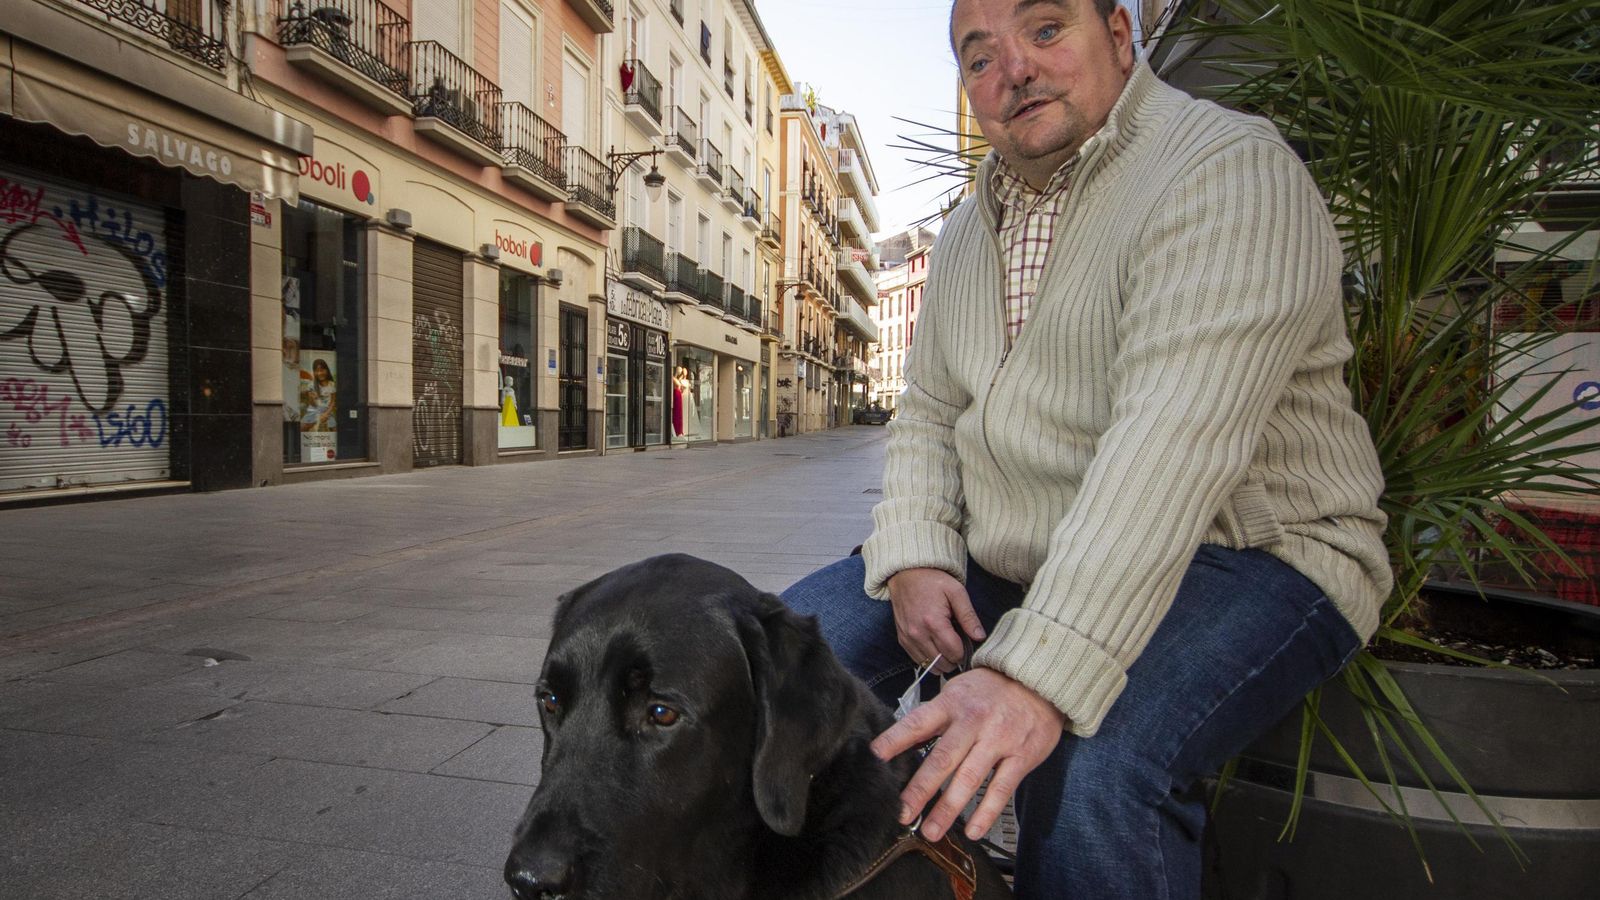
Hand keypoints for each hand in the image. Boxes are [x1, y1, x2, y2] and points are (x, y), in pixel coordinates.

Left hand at [871, 668, 1066, 842]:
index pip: (917, 723)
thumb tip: (904, 742)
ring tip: (931, 831)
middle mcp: (973, 722)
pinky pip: (1001, 789)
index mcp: (952, 704)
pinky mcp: (1021, 756)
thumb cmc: (992, 689)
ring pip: (969, 778)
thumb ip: (934, 717)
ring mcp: (999, 740)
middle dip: (920, 789)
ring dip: (949, 808)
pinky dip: (986, 812)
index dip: (894, 741)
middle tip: (902, 813)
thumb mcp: (958, 692)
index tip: (874, 759)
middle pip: (942, 758)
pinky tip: (973, 830)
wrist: (1039, 681)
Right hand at [886, 568, 985, 674]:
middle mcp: (918, 634)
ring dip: (942, 661)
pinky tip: (935, 645)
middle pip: (943, 664)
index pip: (954, 653)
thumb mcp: (957, 592)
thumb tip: (980, 637)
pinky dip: (929, 658)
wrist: (906, 574)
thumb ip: (969, 616)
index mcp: (934, 622)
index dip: (965, 652)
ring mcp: (908, 638)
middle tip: (958, 644)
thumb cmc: (933, 581)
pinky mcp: (902, 640)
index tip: (966, 641)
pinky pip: (918, 661)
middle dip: (954, 658)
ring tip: (947, 645)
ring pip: (930, 666)